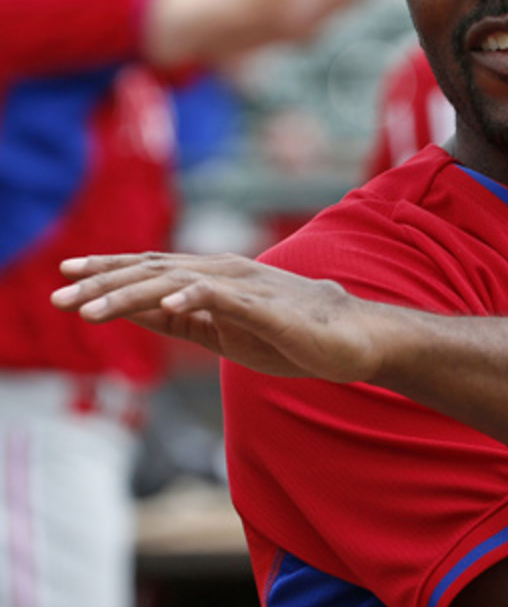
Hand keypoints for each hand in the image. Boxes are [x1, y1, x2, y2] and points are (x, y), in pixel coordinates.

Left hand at [51, 252, 382, 381]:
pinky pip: (223, 298)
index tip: (64, 274)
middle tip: (57, 295)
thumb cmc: (291, 335)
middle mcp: (225, 272)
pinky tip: (167, 303)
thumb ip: (183, 319)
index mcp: (215, 278)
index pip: (151, 268)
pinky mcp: (267, 305)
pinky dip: (193, 296)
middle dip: (102, 282)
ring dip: (130, 293)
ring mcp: (246, 286)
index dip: (107, 269)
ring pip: (177, 282)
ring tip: (89, 308)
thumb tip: (136, 312)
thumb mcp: (224, 331)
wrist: (351, 338)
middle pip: (154, 271)